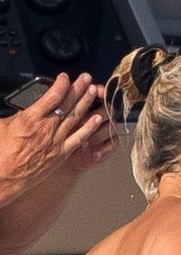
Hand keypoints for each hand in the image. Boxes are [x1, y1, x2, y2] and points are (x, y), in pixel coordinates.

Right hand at [0, 73, 111, 198]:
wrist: (5, 177)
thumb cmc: (0, 153)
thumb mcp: (2, 125)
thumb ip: (15, 114)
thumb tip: (20, 108)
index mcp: (30, 118)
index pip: (52, 96)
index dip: (61, 84)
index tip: (65, 77)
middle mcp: (46, 128)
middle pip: (67, 104)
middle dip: (79, 89)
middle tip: (87, 79)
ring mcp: (56, 141)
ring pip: (75, 118)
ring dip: (86, 103)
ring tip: (94, 92)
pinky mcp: (61, 154)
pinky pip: (79, 138)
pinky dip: (89, 128)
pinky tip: (97, 120)